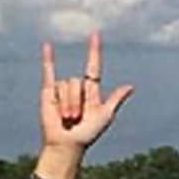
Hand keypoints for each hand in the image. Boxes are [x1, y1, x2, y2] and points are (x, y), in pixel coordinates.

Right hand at [40, 30, 132, 149]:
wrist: (67, 144)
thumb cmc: (88, 134)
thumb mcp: (105, 116)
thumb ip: (115, 100)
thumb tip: (130, 86)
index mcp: (92, 91)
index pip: (93, 66)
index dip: (94, 50)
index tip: (95, 34)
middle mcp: (78, 88)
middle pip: (77, 82)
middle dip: (76, 101)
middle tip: (77, 118)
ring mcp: (63, 89)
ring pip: (65, 85)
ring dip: (66, 103)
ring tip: (67, 118)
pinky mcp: (49, 91)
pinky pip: (48, 71)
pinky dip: (48, 59)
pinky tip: (48, 46)